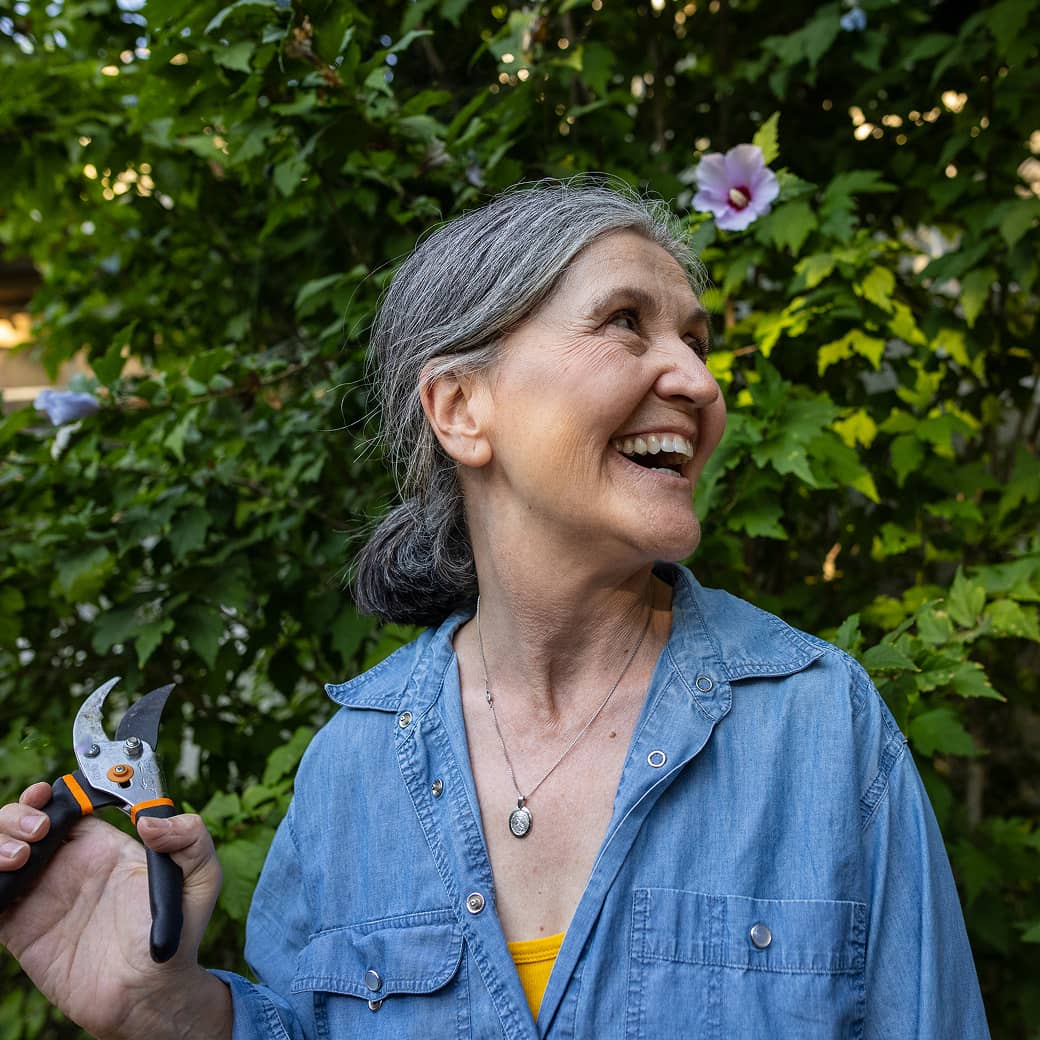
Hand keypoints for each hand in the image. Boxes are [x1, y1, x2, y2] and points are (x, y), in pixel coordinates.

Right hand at [0, 782, 230, 1039]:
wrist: (147, 994)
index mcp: (104, 846)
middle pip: (25, 821)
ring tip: (20, 856)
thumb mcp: (201, 878)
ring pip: (1, 851)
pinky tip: (2, 880)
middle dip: (19, 814)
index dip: (51, 793)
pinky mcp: (20, 929)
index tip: (47, 793)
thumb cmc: (176, 934)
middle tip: (38, 830)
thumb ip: (190, 839)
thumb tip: (152, 820)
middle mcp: (68, 865)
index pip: (67, 804)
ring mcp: (41, 896)